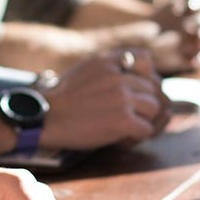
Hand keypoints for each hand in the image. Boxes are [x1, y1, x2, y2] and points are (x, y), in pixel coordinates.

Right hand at [40, 49, 170, 149]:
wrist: (44, 118)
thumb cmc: (63, 99)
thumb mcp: (86, 70)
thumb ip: (110, 69)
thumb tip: (139, 80)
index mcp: (109, 60)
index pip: (146, 60)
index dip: (146, 77)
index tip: (134, 91)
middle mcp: (119, 75)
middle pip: (154, 89)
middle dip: (147, 105)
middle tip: (131, 117)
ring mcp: (122, 97)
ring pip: (154, 109)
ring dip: (144, 122)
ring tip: (125, 129)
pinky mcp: (123, 120)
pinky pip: (146, 130)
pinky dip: (136, 138)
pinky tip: (120, 139)